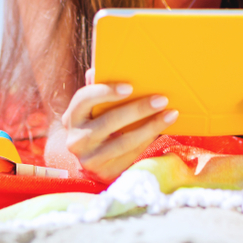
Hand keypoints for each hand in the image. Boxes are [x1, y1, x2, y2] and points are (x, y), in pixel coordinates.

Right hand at [60, 69, 178, 181]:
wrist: (91, 160)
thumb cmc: (96, 124)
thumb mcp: (91, 109)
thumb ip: (96, 89)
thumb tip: (97, 70)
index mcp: (71, 117)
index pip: (84, 99)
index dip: (105, 91)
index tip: (130, 87)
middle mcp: (76, 139)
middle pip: (109, 121)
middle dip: (138, 109)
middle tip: (161, 99)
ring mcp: (90, 159)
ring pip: (124, 141)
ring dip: (151, 127)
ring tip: (170, 114)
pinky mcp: (105, 173)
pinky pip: (131, 155)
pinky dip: (148, 141)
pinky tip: (161, 130)